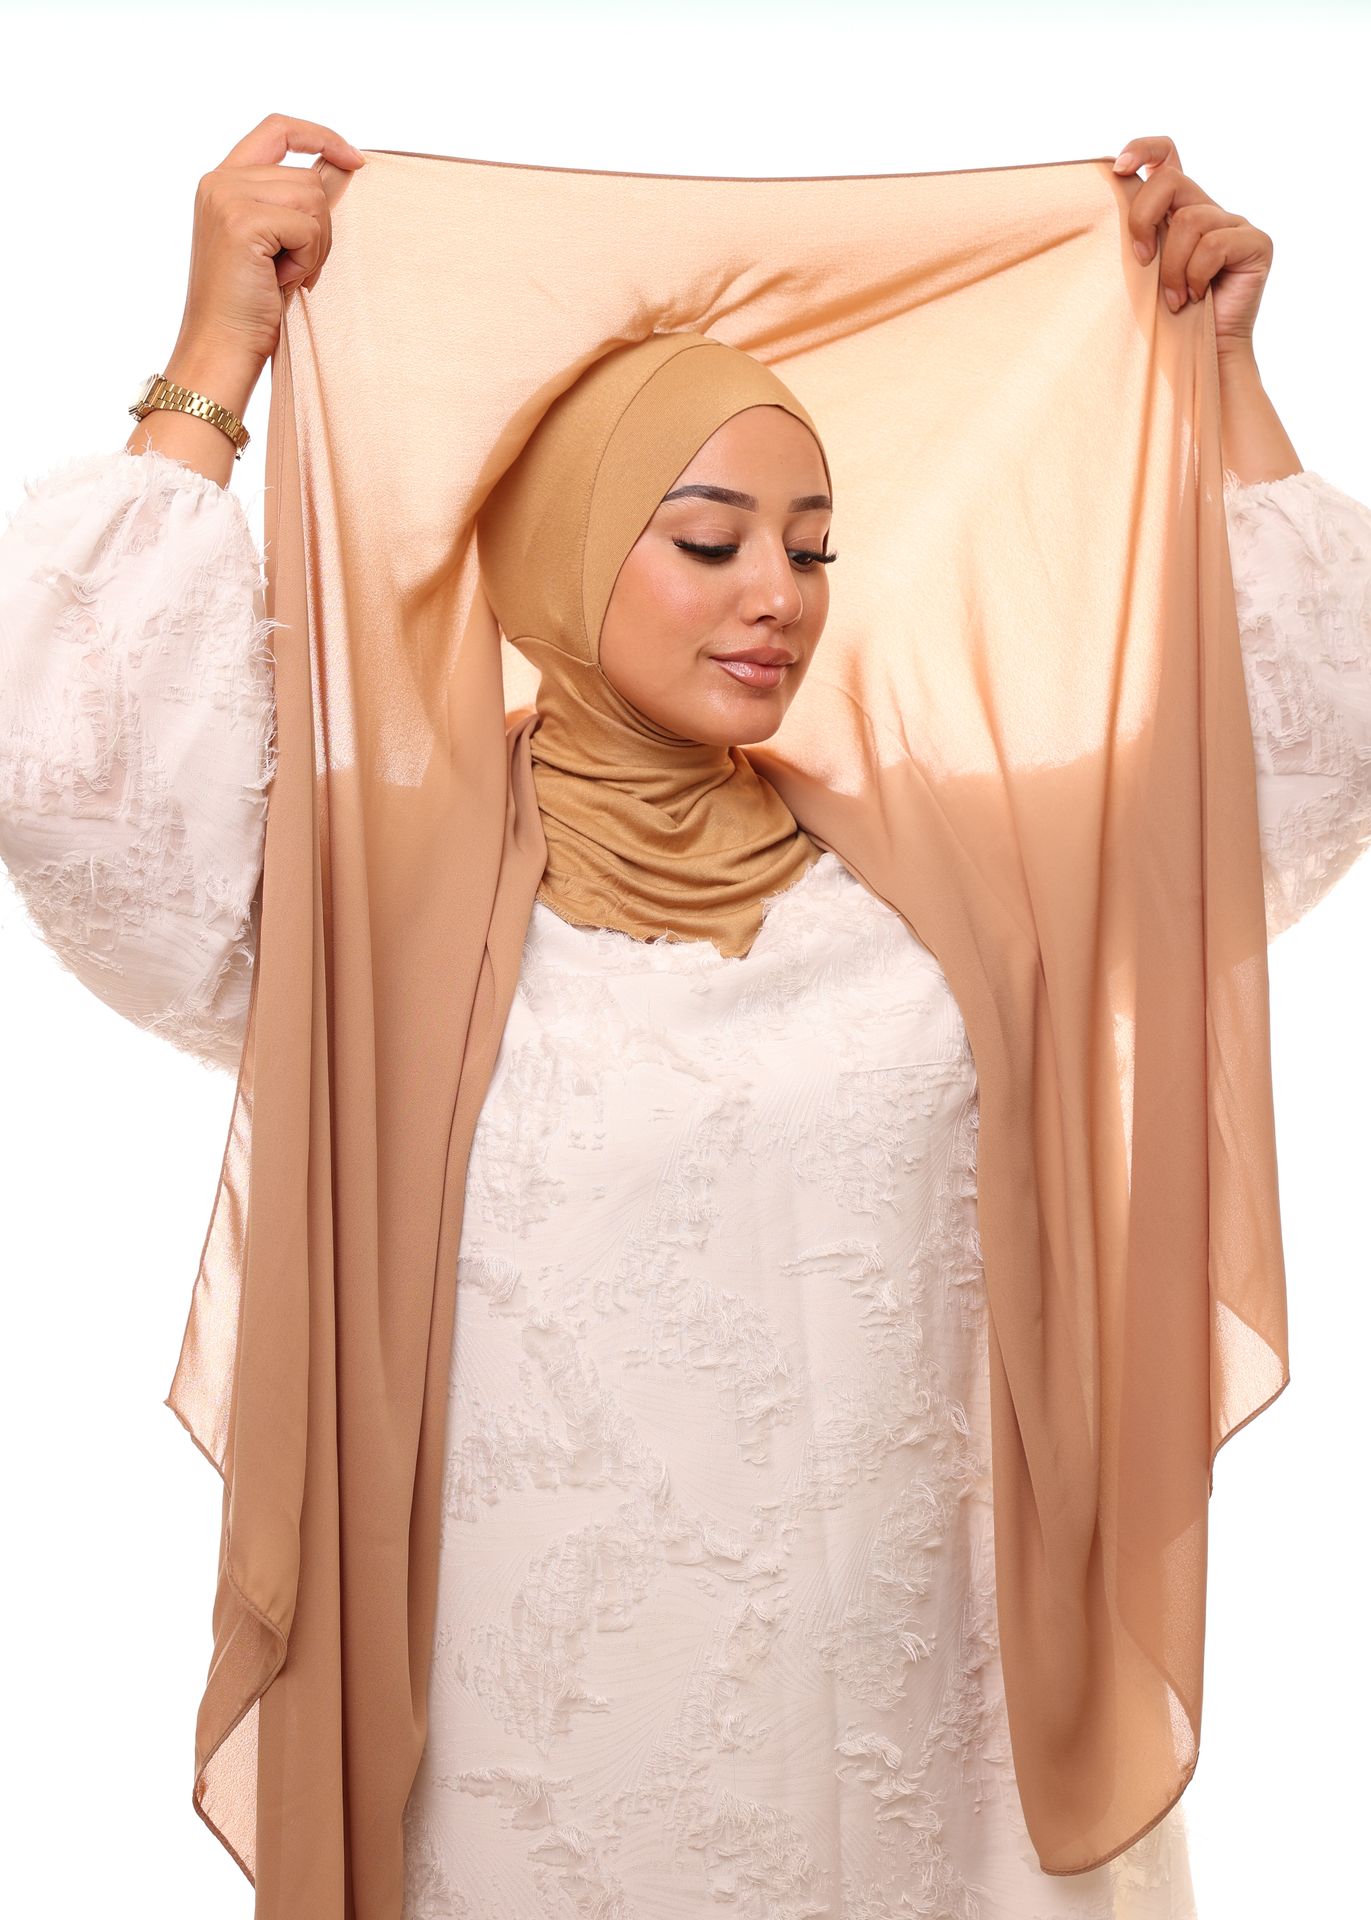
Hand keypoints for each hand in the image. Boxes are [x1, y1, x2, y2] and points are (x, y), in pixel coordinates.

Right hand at [171, 113, 367, 401]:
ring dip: (313, 247)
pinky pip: (308, 228)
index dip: (319, 136)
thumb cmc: (250, 308)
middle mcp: (220, 181)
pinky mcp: (242, 220)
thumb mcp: (273, 244)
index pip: (276, 130)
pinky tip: (281, 282)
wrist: (221, 348)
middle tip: (294, 269)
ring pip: (312, 200)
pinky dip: (307, 261)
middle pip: (307, 177)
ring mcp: (227, 197)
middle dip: (318, 229)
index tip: (354, 159)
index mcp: (223, 182)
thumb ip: (291, 204)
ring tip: (283, 276)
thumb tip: (340, 172)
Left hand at [1112, 135, 1272, 356]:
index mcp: (1179, 209)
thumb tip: (1105, 203)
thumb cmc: (1165, 320)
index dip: (1144, 150)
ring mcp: (1235, 223)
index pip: (1167, 155)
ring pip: (1190, 221)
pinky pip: (1214, 244)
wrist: (1204, 357)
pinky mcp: (1256, 242)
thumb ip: (1134, 236)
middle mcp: (1208, 209)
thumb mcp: (1141, 272)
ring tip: (1174, 299)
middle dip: (1143, 219)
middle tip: (1141, 261)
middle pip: (1170, 182)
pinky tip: (1196, 297)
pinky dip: (1196, 275)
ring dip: (1172, 267)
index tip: (1117, 168)